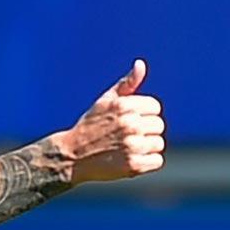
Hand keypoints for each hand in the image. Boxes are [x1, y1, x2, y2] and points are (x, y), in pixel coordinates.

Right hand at [57, 59, 165, 183]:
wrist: (71, 155)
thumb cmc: (90, 126)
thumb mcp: (105, 101)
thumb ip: (126, 83)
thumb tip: (140, 64)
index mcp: (124, 105)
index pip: (155, 107)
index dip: (143, 114)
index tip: (128, 121)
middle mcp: (130, 124)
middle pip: (159, 125)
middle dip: (145, 131)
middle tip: (125, 137)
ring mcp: (132, 145)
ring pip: (159, 144)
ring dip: (146, 148)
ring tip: (126, 148)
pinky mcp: (133, 165)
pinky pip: (157, 161)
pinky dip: (146, 163)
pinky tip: (130, 160)